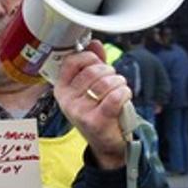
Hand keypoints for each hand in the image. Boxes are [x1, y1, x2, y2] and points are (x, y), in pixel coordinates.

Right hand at [54, 40, 131, 168]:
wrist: (106, 144)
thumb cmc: (99, 112)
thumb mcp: (92, 87)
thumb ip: (93, 64)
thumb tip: (94, 43)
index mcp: (62, 90)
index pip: (72, 62)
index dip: (89, 58)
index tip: (98, 63)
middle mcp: (67, 101)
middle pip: (93, 71)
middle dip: (110, 72)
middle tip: (113, 83)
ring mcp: (80, 112)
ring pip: (107, 82)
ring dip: (120, 83)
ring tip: (119, 91)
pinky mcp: (96, 121)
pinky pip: (116, 95)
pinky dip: (125, 93)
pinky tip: (123, 98)